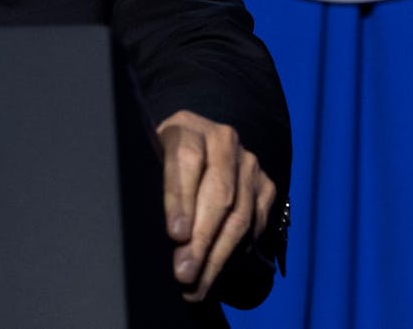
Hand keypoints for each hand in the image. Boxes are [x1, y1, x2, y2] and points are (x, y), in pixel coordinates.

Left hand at [156, 110, 275, 301]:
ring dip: (218, 255)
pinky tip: (216, 271)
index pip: (186, 161)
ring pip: (239, 215)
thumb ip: (149, 185)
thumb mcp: (147, 162)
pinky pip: (255, 224)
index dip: (181, 199)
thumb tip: (146, 232)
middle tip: (184, 274)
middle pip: (217, 193)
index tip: (175, 234)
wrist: (195, 149)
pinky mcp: (265, 185)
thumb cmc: (159, 162)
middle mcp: (223, 140)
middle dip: (201, 240)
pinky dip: (237, 252)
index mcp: (186, 127)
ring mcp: (248, 162)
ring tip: (197, 284)